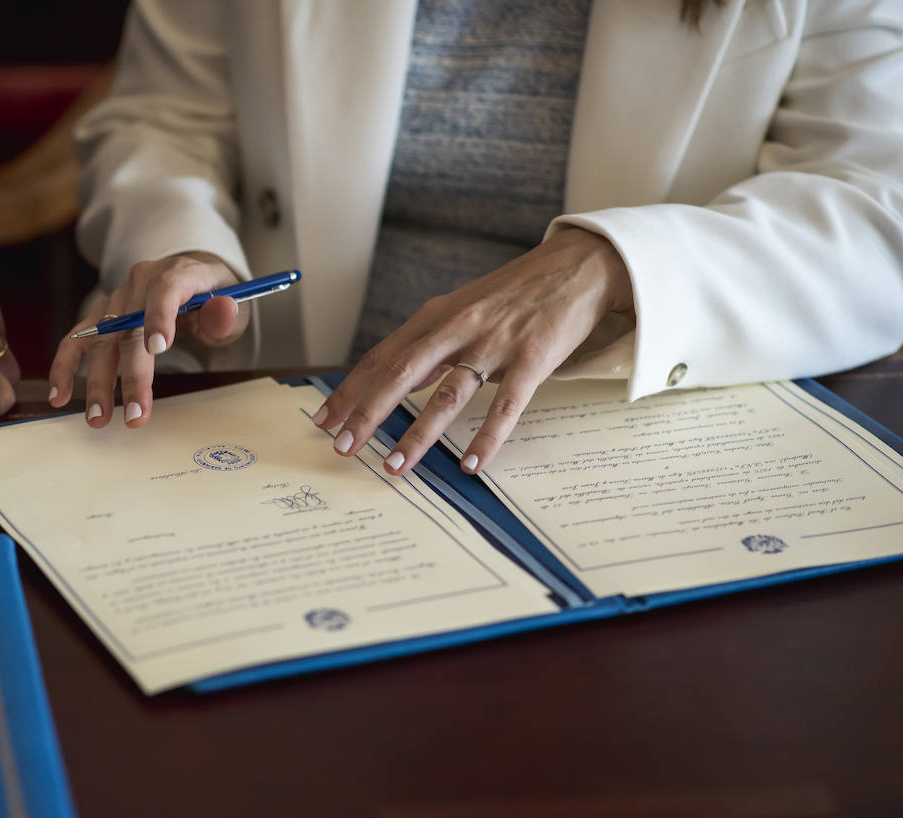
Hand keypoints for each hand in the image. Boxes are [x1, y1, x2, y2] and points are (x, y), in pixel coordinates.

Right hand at [48, 252, 244, 426]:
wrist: (193, 281)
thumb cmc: (215, 297)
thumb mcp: (234, 301)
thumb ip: (226, 311)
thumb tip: (222, 311)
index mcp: (177, 272)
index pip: (165, 289)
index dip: (159, 317)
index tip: (158, 349)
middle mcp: (140, 283)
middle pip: (130, 328)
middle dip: (132, 375)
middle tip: (135, 415)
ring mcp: (117, 301)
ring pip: (102, 341)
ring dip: (98, 381)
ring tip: (98, 417)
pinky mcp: (101, 318)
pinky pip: (77, 341)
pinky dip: (66, 367)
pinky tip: (59, 395)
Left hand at [313, 227, 633, 473]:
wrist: (578, 265)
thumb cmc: (515, 293)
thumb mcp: (462, 309)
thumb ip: (429, 342)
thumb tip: (392, 380)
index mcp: (436, 316)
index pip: (381, 357)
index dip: (350, 389)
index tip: (324, 420)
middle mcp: (458, 327)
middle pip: (401, 374)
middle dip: (367, 414)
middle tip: (343, 448)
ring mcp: (495, 343)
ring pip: (447, 395)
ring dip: (418, 434)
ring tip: (396, 467)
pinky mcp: (533, 358)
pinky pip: (506, 405)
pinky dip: (487, 437)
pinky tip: (471, 463)